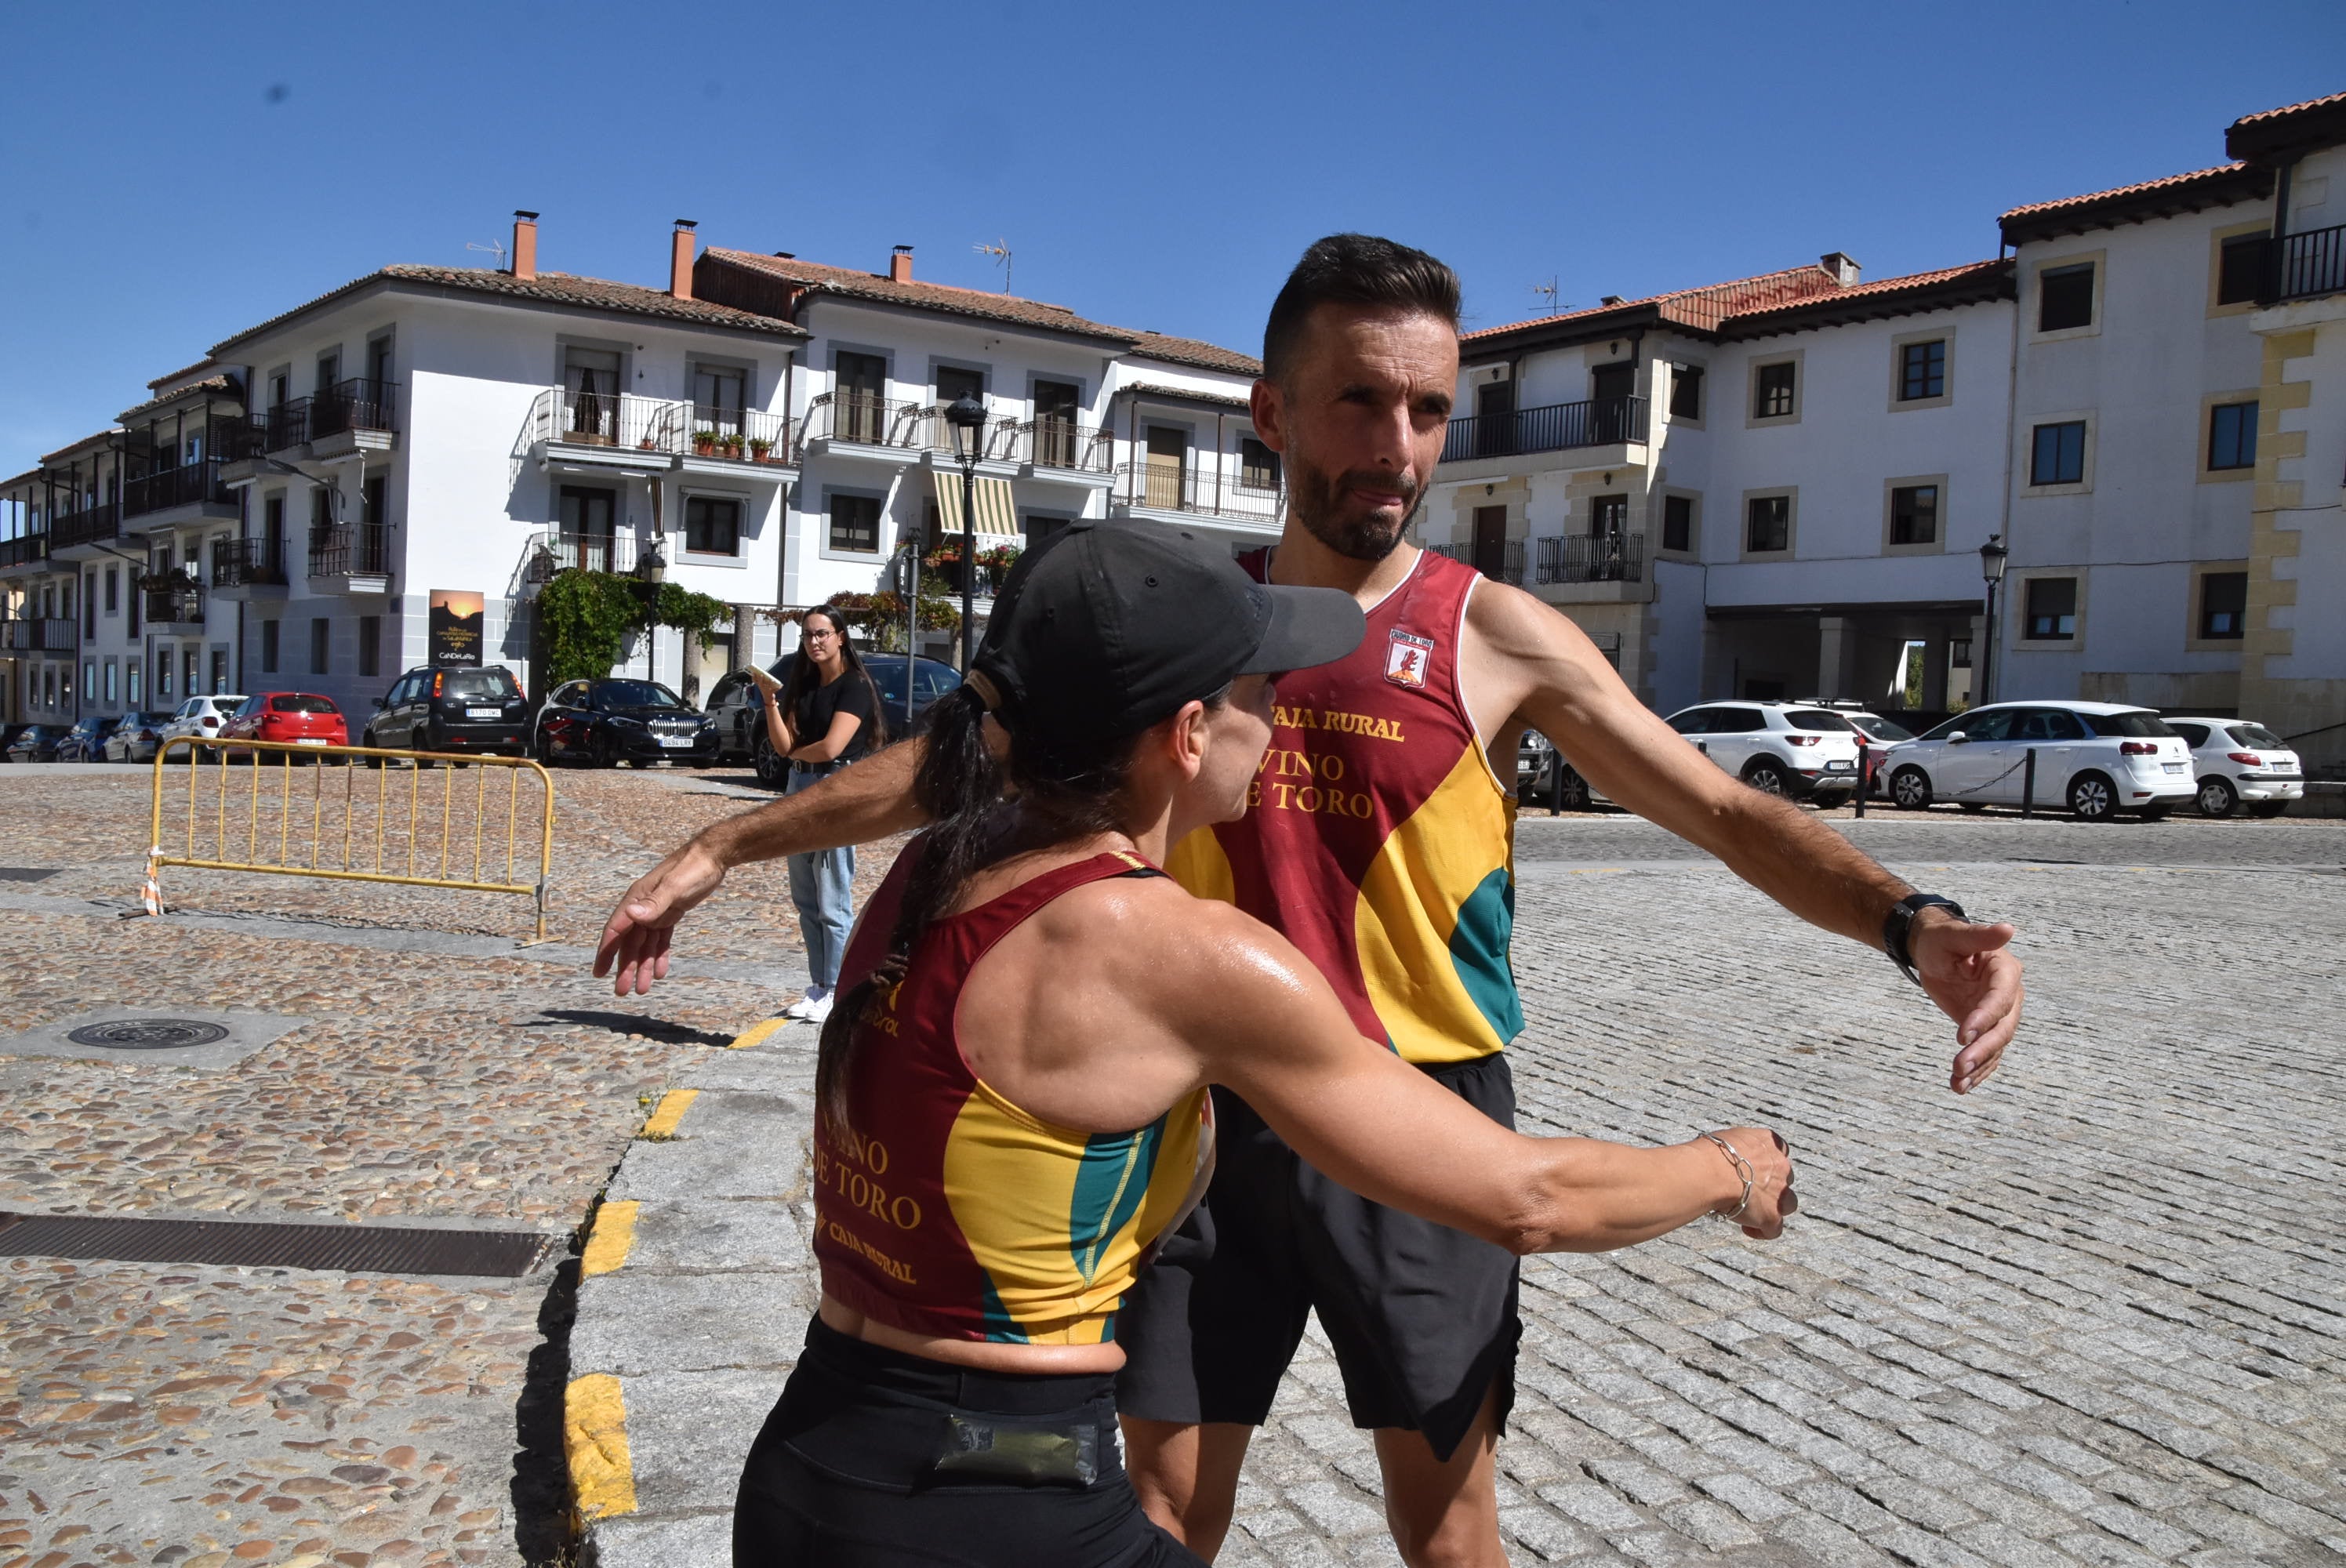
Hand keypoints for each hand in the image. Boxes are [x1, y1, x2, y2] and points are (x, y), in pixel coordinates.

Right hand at [594, 840, 728, 995]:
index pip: (615, 930)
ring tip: (642, 990)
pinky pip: (661, 939)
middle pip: (629, 943)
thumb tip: (632, 915)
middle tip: (623, 991)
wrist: (712, 857)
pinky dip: (659, 955)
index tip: (599, 973)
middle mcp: (642, 908)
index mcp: (637, 900)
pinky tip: (660, 972)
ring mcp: (656, 911)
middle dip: (625, 967)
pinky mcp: (670, 913)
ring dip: (642, 966)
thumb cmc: (692, 868)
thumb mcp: (675, 886)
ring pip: (645, 944)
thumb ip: (654, 903)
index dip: (606, 953)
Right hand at [750, 666, 782, 700]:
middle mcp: (762, 688)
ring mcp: (766, 690)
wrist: (767, 698)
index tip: (753, 673)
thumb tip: (761, 673)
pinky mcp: (771, 692)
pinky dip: (778, 688)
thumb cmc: (765, 690)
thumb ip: (762, 680)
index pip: (755, 681)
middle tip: (761, 675)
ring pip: (768, 686)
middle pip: (760, 683)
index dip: (753, 677)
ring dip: (770, 682)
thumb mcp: (762, 685)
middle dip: (760, 679)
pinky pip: (775, 689)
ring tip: (772, 680)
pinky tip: (780, 686)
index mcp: (759, 685)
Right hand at [1705, 1127, 1795, 1239]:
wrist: (1712, 1172)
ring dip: (1773, 1207)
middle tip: (1748, 1189)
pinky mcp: (1771, 1216)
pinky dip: (1762, 1231)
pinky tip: (1746, 1228)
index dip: (1768, 1161)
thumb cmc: (1713, 1152)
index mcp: (1771, 1143)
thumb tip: (1729, 1154)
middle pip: (1785, 1178)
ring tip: (1752, 1211)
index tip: (1754, 1167)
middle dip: (1771, 1185)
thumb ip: (1739, 1146)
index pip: (1780, 1149)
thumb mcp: (1728, 1138)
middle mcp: (1781, 1166)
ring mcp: (1780, 1193)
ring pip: (1788, 1204)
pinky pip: (1774, 1230)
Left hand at [1911, 910, 2022, 1094]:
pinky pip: (1986, 1054)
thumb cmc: (1942, 939)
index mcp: (2005, 972)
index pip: (1999, 1000)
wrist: (1933, 951)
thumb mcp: (1953, 935)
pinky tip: (1960, 1086)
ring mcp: (1998, 1015)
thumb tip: (2008, 928)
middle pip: (2002, 1029)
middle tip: (1959, 1065)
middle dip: (1982, 1049)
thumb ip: (1978, 936)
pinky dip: (1976, 1071)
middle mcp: (2008, 996)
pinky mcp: (1984, 1029)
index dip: (1984, 1018)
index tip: (1961, 1035)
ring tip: (1957, 1083)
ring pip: (1995, 1046)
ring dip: (1979, 1066)